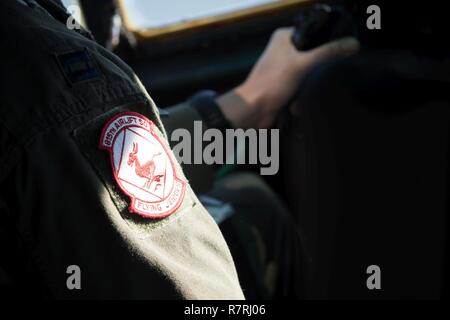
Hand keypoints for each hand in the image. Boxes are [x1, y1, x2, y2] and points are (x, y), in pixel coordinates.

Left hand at [219, 27, 359, 127]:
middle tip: (327, 73)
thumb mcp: (303, 64)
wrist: (253, 111)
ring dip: (313, 82)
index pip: (313, 33)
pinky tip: (307, 98)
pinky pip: (304, 87)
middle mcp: (283, 51)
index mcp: (284, 38)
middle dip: (320, 66)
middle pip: (313, 53)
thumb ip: (328, 52)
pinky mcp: (285, 86)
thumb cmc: (270, 85)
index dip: (326, 43)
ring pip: (310, 72)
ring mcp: (284, 69)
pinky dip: (306, 93)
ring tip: (314, 88)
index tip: (338, 53)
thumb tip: (352, 44)